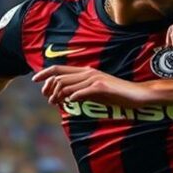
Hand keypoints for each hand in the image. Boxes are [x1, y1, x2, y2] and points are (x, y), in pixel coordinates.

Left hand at [32, 65, 146, 106]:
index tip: (35, 80)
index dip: (44, 73)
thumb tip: (66, 98)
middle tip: (49, 100)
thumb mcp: (96, 93)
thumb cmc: (117, 95)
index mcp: (86, 72)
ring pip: (66, 85)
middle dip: (48, 89)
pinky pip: (80, 92)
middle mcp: (88, 72)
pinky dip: (72, 98)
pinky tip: (70, 104)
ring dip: (58, 96)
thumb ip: (82, 92)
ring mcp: (94, 79)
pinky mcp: (101, 88)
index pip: (59, 69)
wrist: (137, 94)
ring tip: (57, 104)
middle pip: (59, 77)